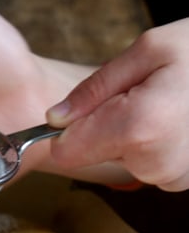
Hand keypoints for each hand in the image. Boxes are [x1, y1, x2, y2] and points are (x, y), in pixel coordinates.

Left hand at [47, 18, 188, 190]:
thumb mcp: (150, 50)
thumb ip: (95, 89)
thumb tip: (56, 119)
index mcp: (138, 128)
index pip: (67, 150)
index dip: (67, 130)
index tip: (80, 112)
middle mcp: (153, 162)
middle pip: (95, 154)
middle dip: (106, 126)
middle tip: (144, 94)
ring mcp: (171, 177)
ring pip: (123, 160)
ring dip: (134, 135)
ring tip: (168, 105)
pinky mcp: (182, 181)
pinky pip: (148, 165)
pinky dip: (155, 145)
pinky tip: (179, 122)